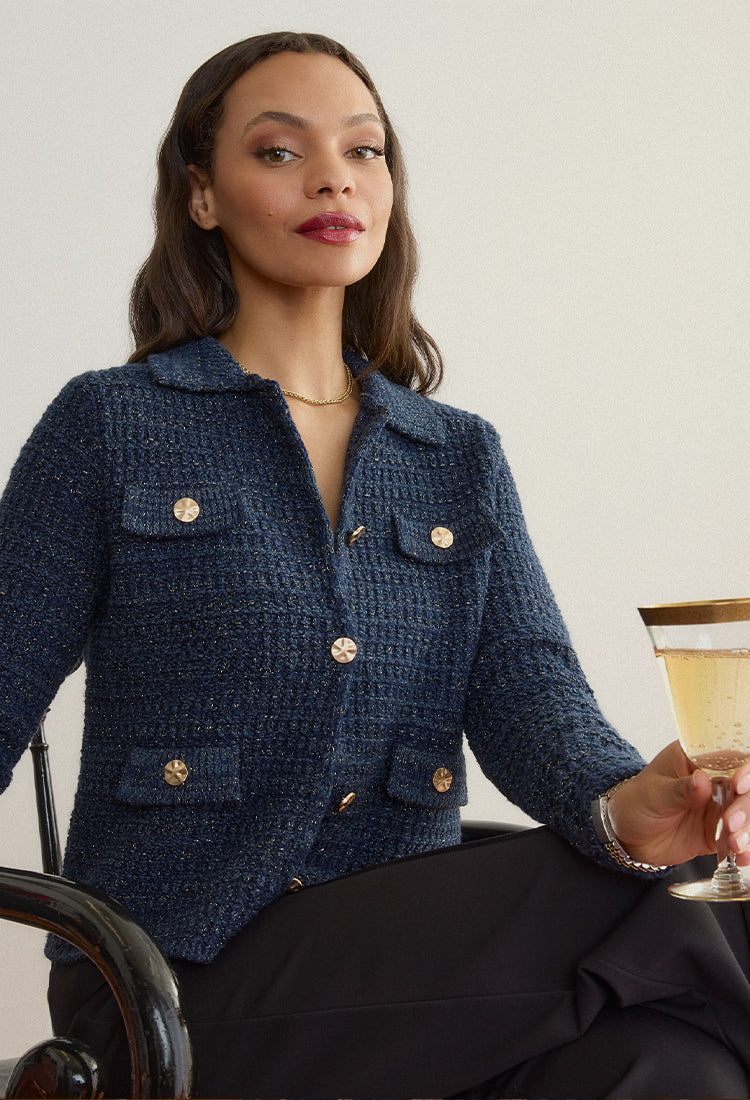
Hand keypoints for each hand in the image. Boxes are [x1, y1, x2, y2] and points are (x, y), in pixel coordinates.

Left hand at [607, 740, 749, 867]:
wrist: (627, 834)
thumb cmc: (636, 802)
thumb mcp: (654, 794)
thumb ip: (679, 790)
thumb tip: (702, 780)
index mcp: (697, 759)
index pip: (730, 757)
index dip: (743, 770)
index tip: (739, 785)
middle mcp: (713, 780)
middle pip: (744, 788)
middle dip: (744, 806)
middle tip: (731, 823)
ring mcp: (718, 807)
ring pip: (745, 814)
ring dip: (746, 829)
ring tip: (736, 844)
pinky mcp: (718, 832)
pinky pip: (738, 838)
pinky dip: (744, 848)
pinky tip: (740, 857)